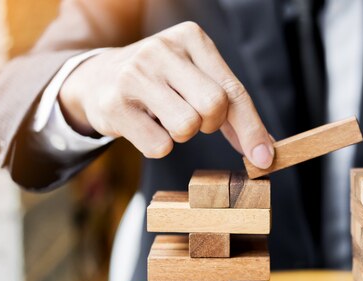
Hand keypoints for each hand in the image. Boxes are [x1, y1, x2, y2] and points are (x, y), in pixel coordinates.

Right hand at [58, 21, 274, 168]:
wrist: (97, 79)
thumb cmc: (161, 83)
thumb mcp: (196, 80)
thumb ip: (232, 110)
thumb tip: (264, 152)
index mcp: (191, 38)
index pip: (233, 89)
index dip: (252, 128)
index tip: (264, 159)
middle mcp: (162, 49)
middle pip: (214, 106)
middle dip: (210, 124)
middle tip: (194, 119)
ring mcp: (135, 75)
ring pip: (187, 127)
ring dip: (181, 135)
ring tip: (164, 118)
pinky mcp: (114, 104)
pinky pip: (159, 146)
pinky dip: (157, 145)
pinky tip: (144, 125)